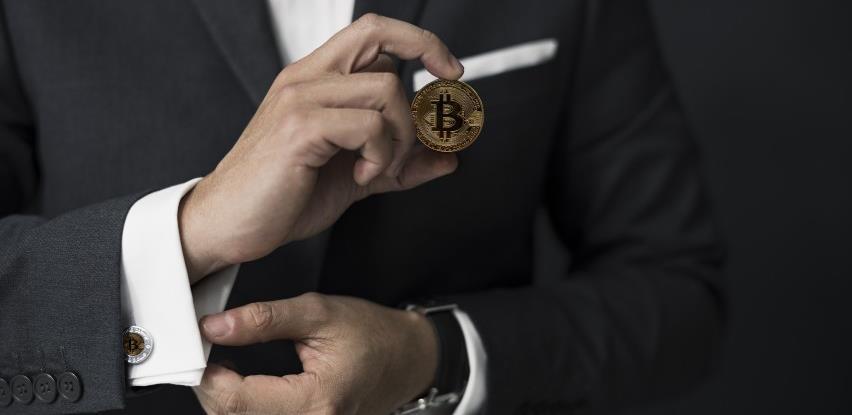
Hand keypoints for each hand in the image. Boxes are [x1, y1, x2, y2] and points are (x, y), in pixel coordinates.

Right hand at [179, 14, 463, 281]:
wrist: (229, 225)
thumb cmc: (281, 197)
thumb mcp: (355, 178)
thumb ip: (400, 164)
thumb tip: (447, 159)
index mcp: (315, 81)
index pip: (372, 32)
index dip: (418, 41)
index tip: (449, 70)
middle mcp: (306, 79)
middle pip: (379, 37)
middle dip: (424, 65)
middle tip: (433, 117)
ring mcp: (300, 99)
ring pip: (385, 88)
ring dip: (401, 137)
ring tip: (379, 168)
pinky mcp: (299, 128)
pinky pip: (369, 125)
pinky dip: (380, 155)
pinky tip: (361, 176)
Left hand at [193, 293, 438, 414]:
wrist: (408, 357)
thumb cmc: (373, 334)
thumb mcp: (318, 313)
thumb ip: (263, 319)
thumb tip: (215, 327)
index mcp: (316, 400)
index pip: (237, 401)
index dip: (207, 377)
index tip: (200, 349)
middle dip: (213, 387)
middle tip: (210, 353)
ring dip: (228, 399)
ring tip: (226, 367)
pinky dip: (246, 406)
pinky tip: (245, 388)